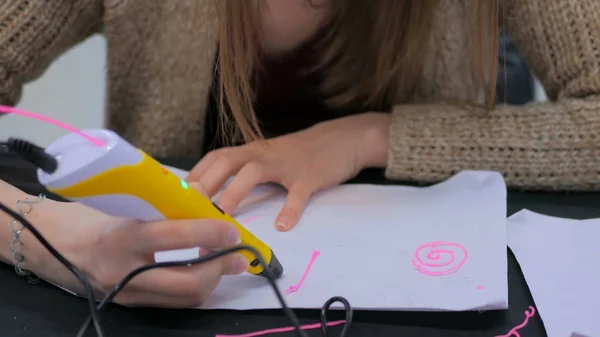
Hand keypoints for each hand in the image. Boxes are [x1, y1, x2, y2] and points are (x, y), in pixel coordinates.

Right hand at [25, 198, 247, 307]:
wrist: (43, 243)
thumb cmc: (84, 215)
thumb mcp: (120, 205)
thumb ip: (160, 205)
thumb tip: (201, 200)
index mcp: (120, 239)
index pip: (173, 236)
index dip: (209, 231)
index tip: (231, 228)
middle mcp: (124, 274)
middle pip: (188, 283)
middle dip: (221, 268)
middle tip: (238, 253)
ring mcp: (126, 294)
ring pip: (184, 297)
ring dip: (212, 280)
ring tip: (224, 260)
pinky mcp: (129, 304)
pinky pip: (171, 301)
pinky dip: (194, 287)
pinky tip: (202, 270)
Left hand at [187, 112, 389, 230]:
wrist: (341, 139)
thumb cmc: (300, 154)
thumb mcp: (270, 158)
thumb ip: (247, 172)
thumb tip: (217, 196)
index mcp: (251, 151)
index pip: (215, 158)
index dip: (194, 176)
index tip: (175, 197)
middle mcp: (263, 154)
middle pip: (226, 161)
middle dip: (205, 182)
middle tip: (188, 207)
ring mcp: (286, 164)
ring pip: (255, 173)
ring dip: (235, 192)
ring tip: (222, 215)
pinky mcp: (310, 176)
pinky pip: (298, 193)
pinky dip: (290, 210)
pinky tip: (283, 226)